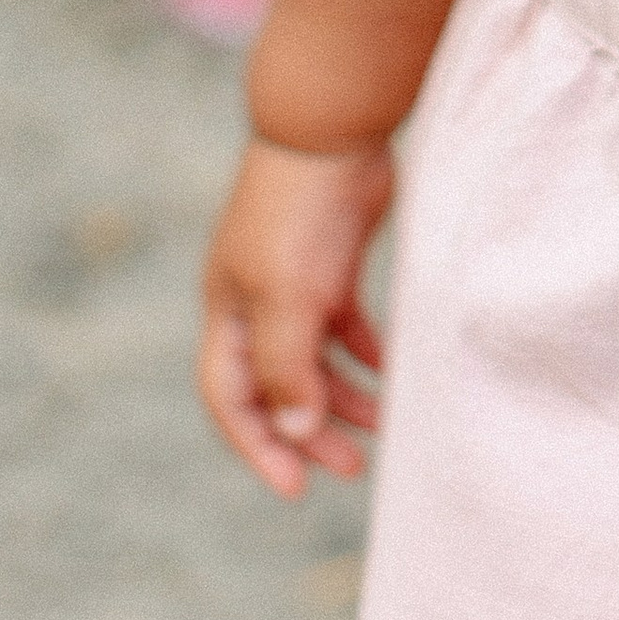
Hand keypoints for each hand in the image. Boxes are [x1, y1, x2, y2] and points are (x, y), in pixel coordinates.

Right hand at [197, 132, 398, 497]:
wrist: (333, 131)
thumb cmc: (297, 212)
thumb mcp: (287, 296)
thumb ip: (287, 365)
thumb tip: (292, 431)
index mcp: (227, 312)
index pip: (230, 398)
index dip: (258, 446)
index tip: (295, 488)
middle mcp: (255, 303)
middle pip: (275, 387)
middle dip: (308, 432)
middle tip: (352, 469)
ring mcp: (295, 284)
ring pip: (315, 360)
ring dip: (344, 397)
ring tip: (383, 424)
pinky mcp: (333, 264)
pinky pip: (346, 328)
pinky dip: (366, 354)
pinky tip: (391, 373)